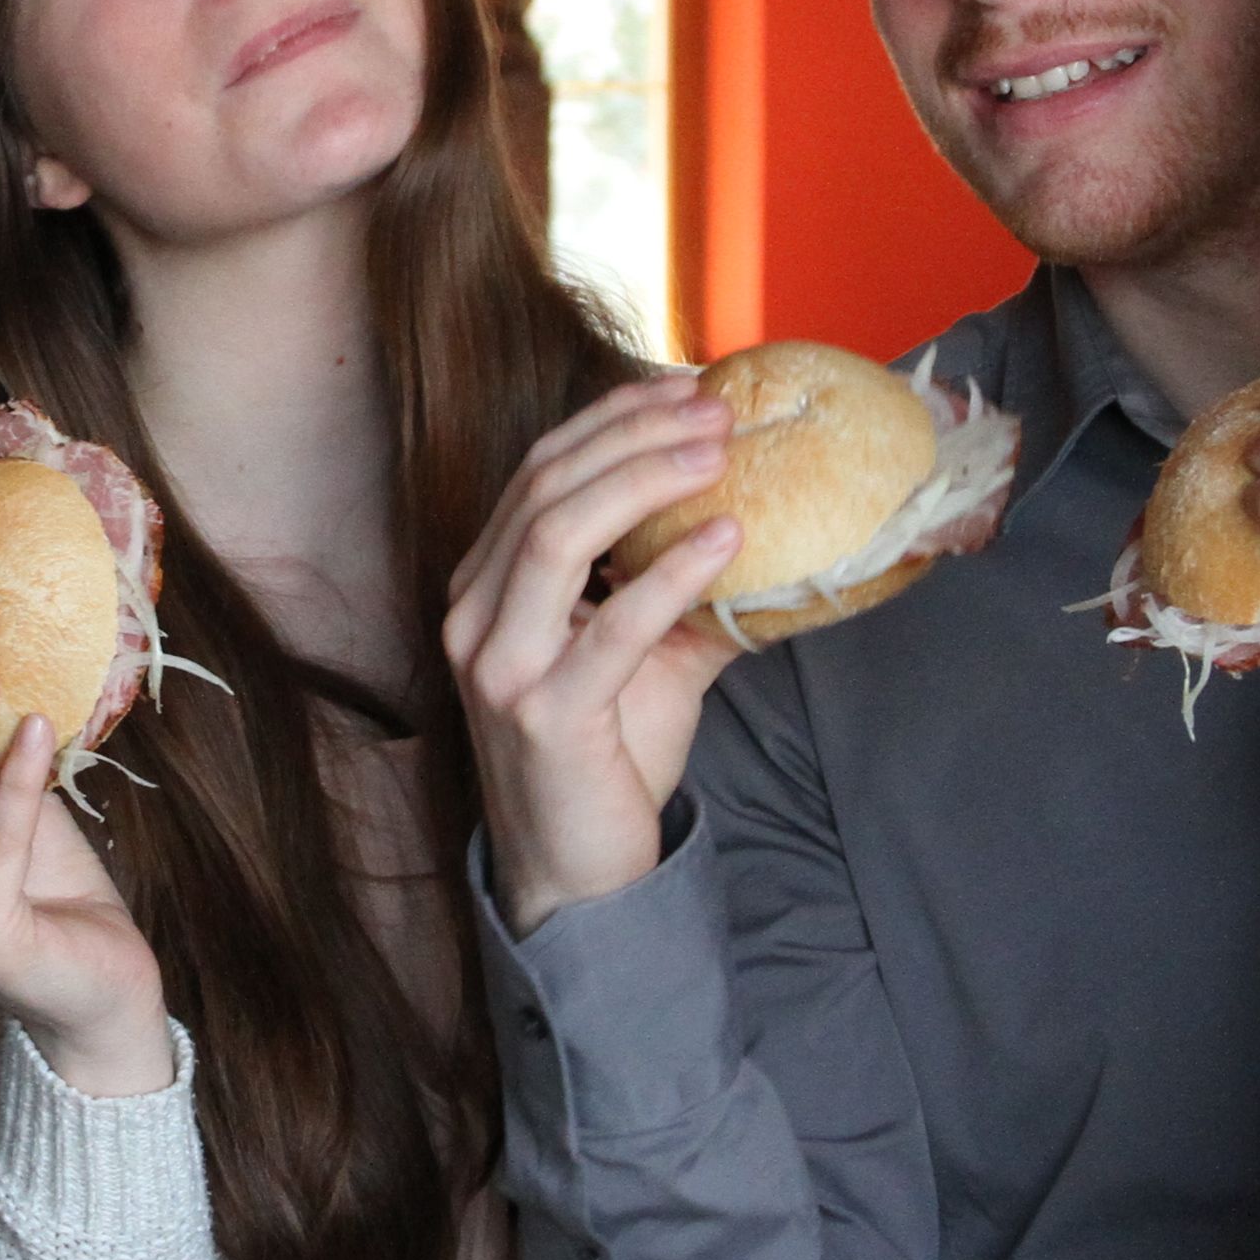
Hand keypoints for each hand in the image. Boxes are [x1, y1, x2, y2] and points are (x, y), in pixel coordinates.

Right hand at [444, 378, 754, 931]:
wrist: (577, 872)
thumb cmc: (606, 756)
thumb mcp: (651, 655)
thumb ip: (688, 590)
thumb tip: (783, 526)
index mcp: (488, 585)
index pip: (540, 470)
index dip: (611, 417)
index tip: (685, 386)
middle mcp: (476, 614)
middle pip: (546, 485)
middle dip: (634, 433)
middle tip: (716, 411)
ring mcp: (499, 663)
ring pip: (556, 532)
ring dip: (645, 480)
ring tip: (718, 455)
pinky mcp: (542, 714)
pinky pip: (611, 626)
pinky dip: (670, 573)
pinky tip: (726, 540)